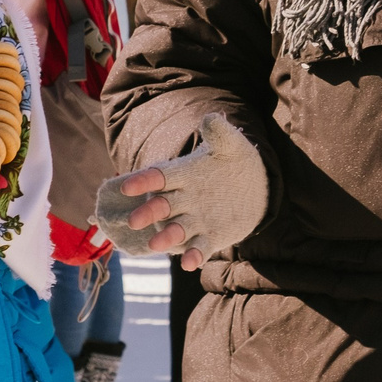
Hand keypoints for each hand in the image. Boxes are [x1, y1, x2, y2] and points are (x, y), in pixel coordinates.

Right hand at [94, 118, 265, 259]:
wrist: (256, 187)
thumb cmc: (236, 161)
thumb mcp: (231, 145)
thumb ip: (220, 133)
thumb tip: (210, 118)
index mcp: (182, 174)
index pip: (158, 176)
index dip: (143, 182)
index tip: (126, 186)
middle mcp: (183, 199)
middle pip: (161, 206)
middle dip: (148, 213)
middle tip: (134, 221)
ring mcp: (194, 220)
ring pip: (176, 230)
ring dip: (166, 237)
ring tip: (156, 245)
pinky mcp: (209, 237)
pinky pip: (199, 248)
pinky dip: (193, 255)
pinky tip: (190, 263)